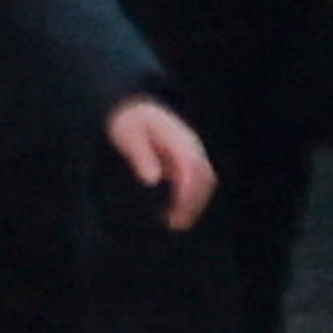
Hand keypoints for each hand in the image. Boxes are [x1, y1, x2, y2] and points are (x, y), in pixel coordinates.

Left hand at [105, 97, 218, 230]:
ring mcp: (192, 151)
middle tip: (175, 224)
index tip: (174, 212)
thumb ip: (139, 155)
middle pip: (205, 176)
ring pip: (206, 180)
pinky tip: (175, 212)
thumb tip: (152, 179)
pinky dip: (191, 197)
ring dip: (195, 203)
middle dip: (194, 203)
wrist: (131, 108)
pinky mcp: (187, 158)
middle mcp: (190, 144)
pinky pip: (198, 180)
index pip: (192, 167)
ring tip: (175, 223)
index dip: (187, 192)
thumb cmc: (126, 122)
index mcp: (178, 138)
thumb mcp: (126, 135)